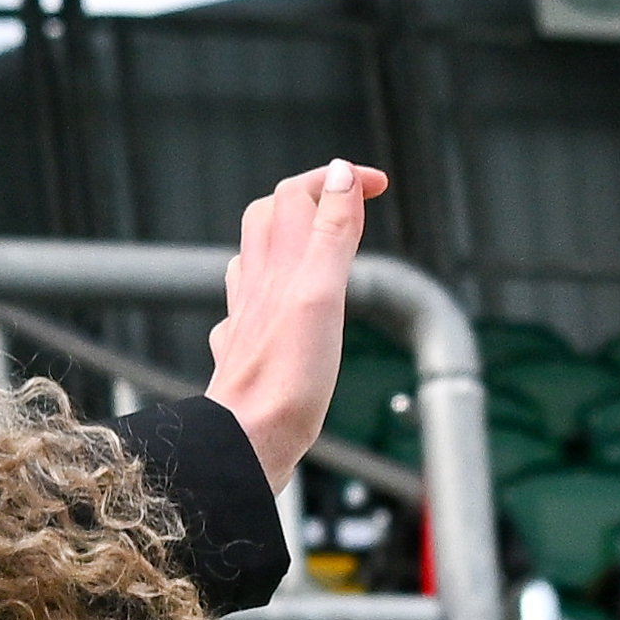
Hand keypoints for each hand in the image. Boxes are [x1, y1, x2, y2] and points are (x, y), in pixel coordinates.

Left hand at [207, 159, 386, 487]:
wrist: (244, 445)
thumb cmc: (284, 381)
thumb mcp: (321, 293)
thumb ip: (331, 232)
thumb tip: (340, 175)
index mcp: (280, 267)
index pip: (296, 195)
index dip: (337, 179)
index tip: (375, 183)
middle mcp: (256, 287)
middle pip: (269, 218)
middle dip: (308, 197)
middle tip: (347, 201)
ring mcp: (247, 320)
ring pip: (255, 261)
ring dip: (286, 240)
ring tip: (317, 243)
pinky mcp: (246, 354)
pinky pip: (248, 307)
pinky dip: (268, 291)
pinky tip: (279, 307)